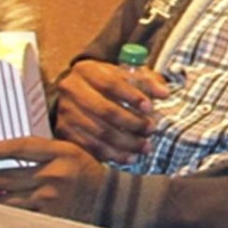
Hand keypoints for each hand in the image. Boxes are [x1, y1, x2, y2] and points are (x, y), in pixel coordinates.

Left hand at [0, 137, 106, 221]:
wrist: (109, 198)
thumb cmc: (83, 171)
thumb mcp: (68, 151)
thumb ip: (41, 152)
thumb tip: (0, 155)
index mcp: (61, 152)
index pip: (22, 147)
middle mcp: (54, 174)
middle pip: (6, 177)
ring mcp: (51, 198)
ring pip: (7, 201)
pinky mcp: (51, 217)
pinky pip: (20, 217)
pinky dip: (1, 216)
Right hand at [55, 59, 170, 162]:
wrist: (80, 92)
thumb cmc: (109, 82)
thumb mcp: (127, 74)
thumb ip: (147, 81)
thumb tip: (164, 93)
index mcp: (87, 70)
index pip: (111, 83)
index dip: (132, 96)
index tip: (150, 108)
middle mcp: (71, 89)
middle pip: (104, 110)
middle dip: (132, 122)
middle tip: (151, 129)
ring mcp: (65, 112)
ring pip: (98, 132)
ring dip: (126, 142)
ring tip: (145, 147)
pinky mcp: (63, 132)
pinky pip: (89, 147)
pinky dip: (112, 155)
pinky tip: (129, 157)